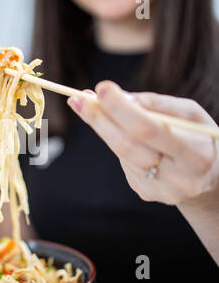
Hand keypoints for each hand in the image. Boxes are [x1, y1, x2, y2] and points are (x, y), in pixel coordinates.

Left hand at [67, 80, 218, 204]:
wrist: (210, 176)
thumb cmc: (198, 136)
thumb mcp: (190, 114)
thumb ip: (157, 104)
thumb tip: (119, 96)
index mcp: (196, 154)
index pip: (149, 130)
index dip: (122, 109)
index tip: (101, 88)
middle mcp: (179, 178)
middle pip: (127, 146)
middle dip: (99, 119)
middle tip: (77, 98)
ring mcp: (160, 190)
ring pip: (121, 154)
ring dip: (101, 127)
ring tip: (86, 105)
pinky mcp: (146, 193)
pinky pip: (124, 162)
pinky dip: (117, 141)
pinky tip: (120, 131)